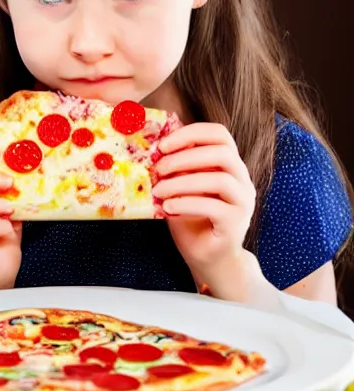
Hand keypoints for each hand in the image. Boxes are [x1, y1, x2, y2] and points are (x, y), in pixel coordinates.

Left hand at [152, 123, 254, 288]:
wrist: (208, 257)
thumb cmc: (190, 220)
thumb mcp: (178, 190)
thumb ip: (174, 170)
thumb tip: (148, 148)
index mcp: (228, 165)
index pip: (220, 135)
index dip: (191, 133)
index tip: (162, 145)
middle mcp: (241, 180)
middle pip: (222, 153)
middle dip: (185, 157)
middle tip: (158, 169)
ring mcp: (243, 202)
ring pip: (220, 179)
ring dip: (183, 183)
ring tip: (158, 191)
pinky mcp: (236, 223)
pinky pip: (215, 207)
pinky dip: (187, 204)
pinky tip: (168, 208)